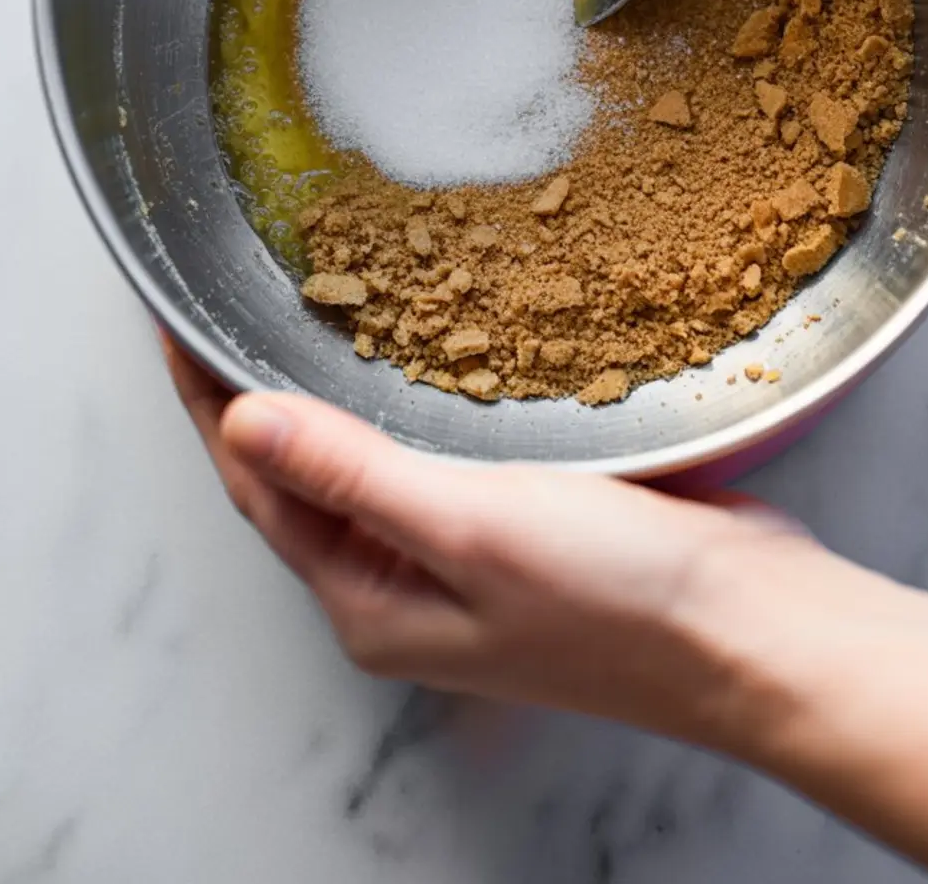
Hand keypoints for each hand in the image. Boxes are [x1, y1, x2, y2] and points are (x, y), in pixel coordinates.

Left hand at [165, 338, 809, 745]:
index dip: (208, 399)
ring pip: (369, 456)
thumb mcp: (470, 527)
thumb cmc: (621, 599)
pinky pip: (435, 450)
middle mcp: (404, 584)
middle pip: (302, 474)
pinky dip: (408, 396)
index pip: (257, 484)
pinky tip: (415, 347)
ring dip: (332, 387)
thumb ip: (352, 472)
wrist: (752, 629)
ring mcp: (462, 556)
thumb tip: (241, 423)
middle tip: (226, 298)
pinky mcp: (518, 524)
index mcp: (371, 600)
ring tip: (301, 306)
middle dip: (257, 390)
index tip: (174, 319)